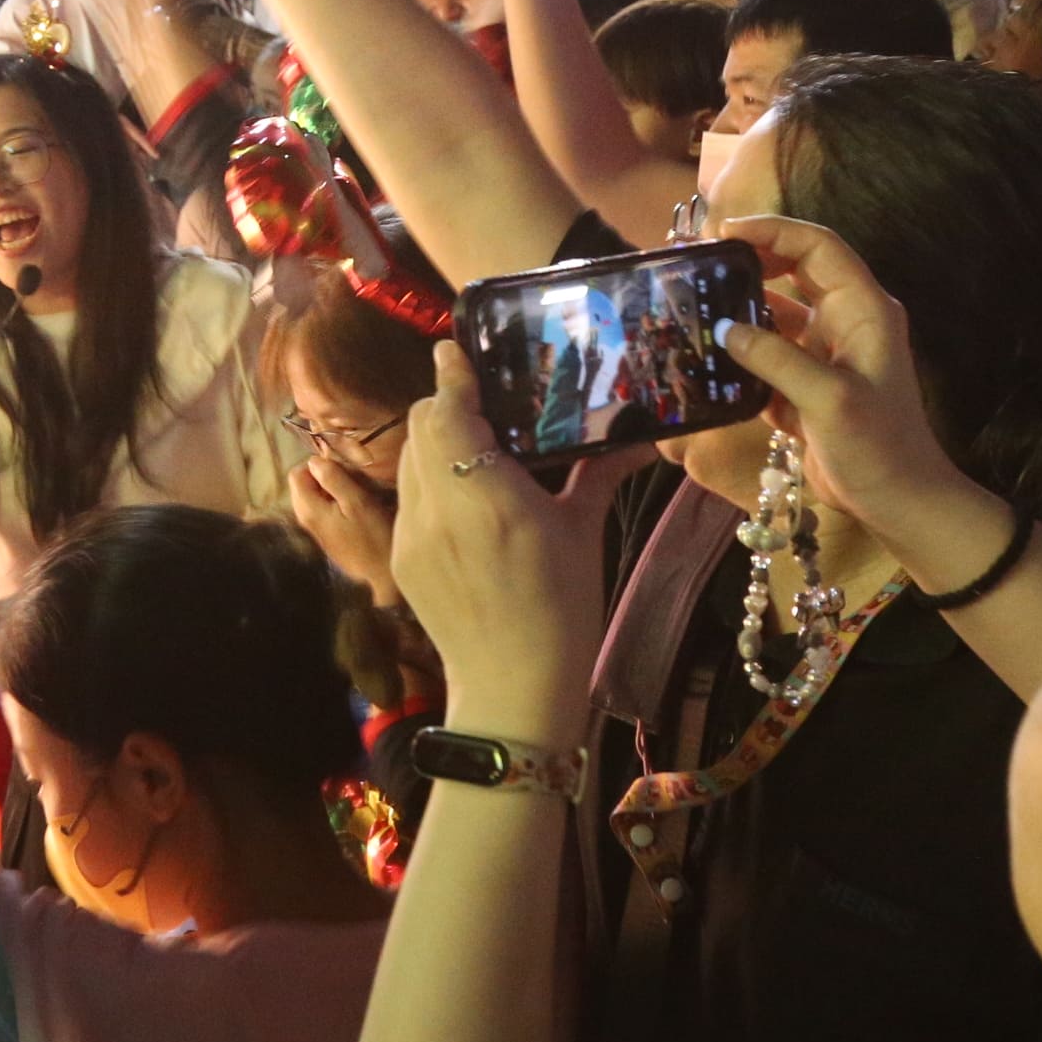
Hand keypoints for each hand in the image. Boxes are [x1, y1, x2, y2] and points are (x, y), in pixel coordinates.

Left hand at [292, 454, 402, 603]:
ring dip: (331, 490)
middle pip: (302, 485)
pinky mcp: (326, 535)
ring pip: (313, 496)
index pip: (296, 474)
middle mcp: (305, 519)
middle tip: (350, 483)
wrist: (383, 572)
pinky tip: (354, 511)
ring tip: (354, 496)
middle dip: (323, 477)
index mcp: (309, 509)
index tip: (341, 472)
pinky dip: (335, 503)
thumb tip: (313, 460)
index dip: (317, 466)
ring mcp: (315, 529)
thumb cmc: (374, 535)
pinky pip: (322, 509)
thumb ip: (333, 478)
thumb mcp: (357, 501)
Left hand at [388, 344, 640, 733]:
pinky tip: (466, 497)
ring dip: (436, 442)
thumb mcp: (582, 533)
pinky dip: (431, 482)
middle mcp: (437, 508)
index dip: (452, 375)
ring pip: (410, 460)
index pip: (448, 412)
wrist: (513, 691)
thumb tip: (639, 434)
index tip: (459, 349)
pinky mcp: (401, 559)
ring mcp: (411, 535)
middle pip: (422, 427)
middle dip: (447, 406)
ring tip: (477, 446)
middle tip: (485, 401)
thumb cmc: (562, 610)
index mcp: (486, 498)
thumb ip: (598, 473)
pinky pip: (409, 498)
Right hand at [714, 214, 975, 546]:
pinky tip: (705, 355)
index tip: (724, 232)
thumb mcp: (829, 398)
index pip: (818, 246)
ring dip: (740, 309)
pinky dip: (740, 353)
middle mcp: (845, 322)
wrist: (898, 502)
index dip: (773, 230)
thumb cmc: (877, 445)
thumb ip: (776, 359)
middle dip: (751, 261)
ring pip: (776, 314)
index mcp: (864, 309)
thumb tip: (724, 329)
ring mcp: (825, 354)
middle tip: (702, 263)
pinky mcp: (805, 386)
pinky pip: (767, 355)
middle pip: (794, 270)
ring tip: (693, 304)